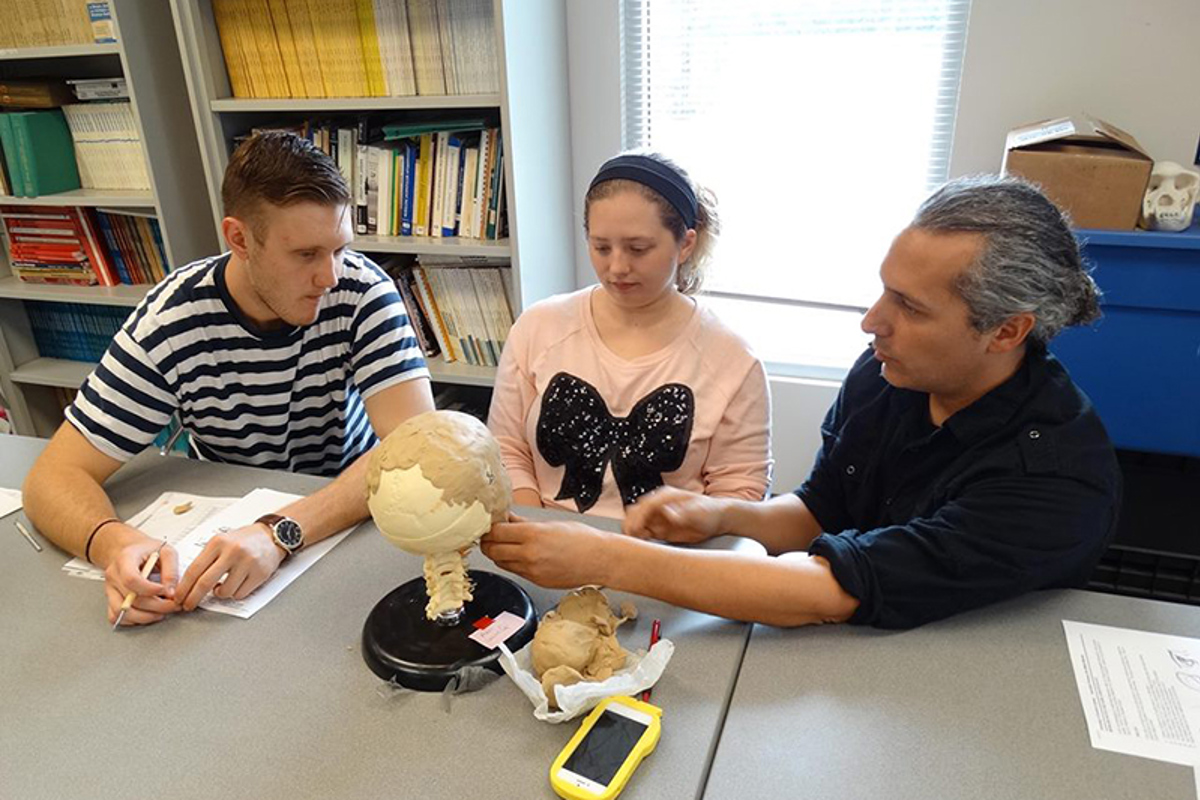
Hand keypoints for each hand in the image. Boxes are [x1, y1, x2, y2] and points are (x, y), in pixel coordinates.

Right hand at [104, 535, 179, 626]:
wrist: (131, 550)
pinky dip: (133, 620)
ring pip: (122, 611)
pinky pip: (116, 617)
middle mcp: (114, 575)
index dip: (150, 590)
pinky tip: (148, 614)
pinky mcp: (111, 599)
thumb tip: (171, 591)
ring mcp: (110, 589)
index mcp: (125, 559)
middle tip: (173, 605)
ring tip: (162, 612)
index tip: (166, 592)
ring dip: (145, 617)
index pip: (131, 579)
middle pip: (130, 598)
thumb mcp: (166, 551)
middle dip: (156, 606)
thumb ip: (171, 570)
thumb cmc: (148, 550)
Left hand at [175, 523, 285, 610]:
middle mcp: (232, 551)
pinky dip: (235, 594)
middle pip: (205, 582)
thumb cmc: (244, 540)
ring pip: (224, 591)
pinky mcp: (260, 573)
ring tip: (222, 587)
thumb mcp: (221, 541)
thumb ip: (206, 558)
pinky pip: (240, 594)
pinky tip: (236, 585)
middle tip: (188, 605)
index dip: (184, 587)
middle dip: (193, 598)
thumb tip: (188, 583)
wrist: (272, 536)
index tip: (178, 597)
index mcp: (218, 542)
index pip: (194, 569)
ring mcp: (247, 562)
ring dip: (220, 594)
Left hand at [481, 513, 613, 588]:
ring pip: (501, 563)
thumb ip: (525, 523)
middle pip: (492, 550)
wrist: (601, 560)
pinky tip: (521, 555)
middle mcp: (529, 555)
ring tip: (506, 544)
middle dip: (488, 542)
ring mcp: (532, 571)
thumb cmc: (582, 539)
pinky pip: (515, 571)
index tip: (489, 524)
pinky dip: (512, 563)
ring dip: (498, 554)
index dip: (489, 528)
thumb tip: (507, 518)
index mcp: (532, 535)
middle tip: (490, 535)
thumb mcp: (551, 524)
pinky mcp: (536, 581)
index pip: (496, 532)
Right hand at [622, 486, 729, 543]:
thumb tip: (670, 515)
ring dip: (632, 532)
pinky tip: (641, 545)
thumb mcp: (699, 512)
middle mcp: (658, 504)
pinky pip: (642, 532)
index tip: (636, 530)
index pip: (646, 505)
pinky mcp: (658, 528)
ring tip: (635, 544)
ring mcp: (657, 516)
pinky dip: (638, 538)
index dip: (639, 517)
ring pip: (635, 522)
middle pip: (635, 512)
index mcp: (666, 496)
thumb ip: (684, 513)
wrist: (717, 519)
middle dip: (631, 524)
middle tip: (632, 539)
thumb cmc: (709, 512)